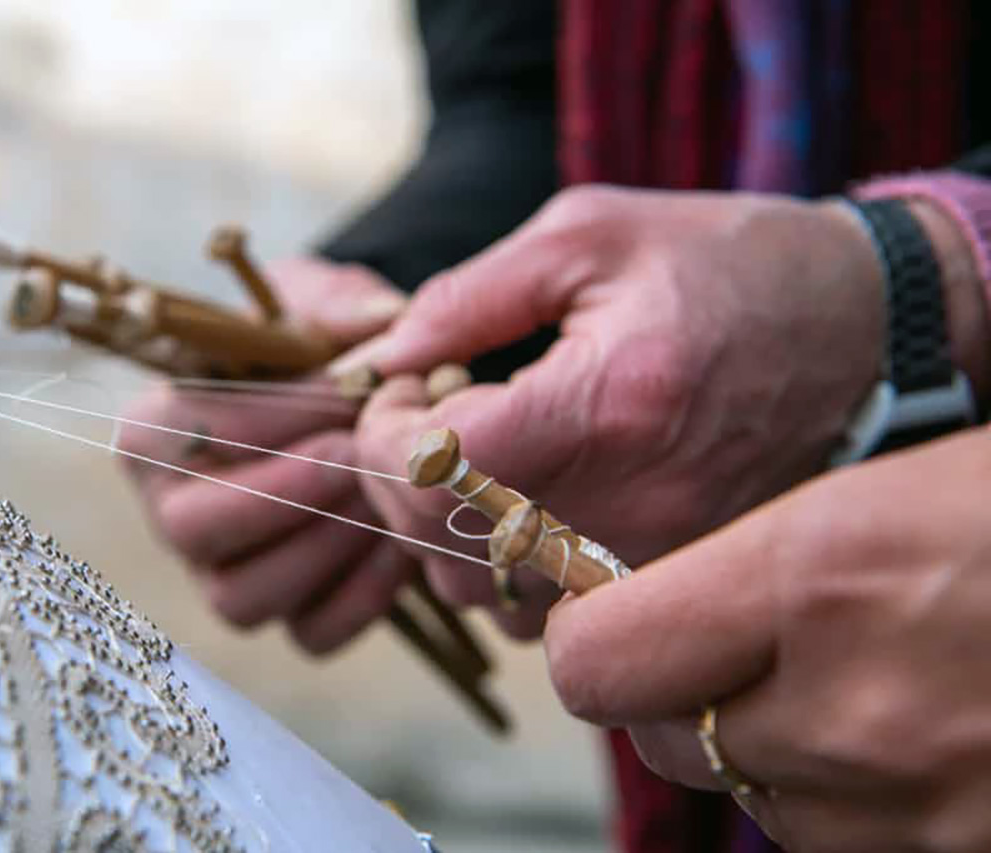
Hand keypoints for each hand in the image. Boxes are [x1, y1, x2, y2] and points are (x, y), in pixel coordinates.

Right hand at [118, 256, 413, 653]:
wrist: (359, 401)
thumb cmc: (318, 345)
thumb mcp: (321, 304)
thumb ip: (342, 307)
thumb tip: (381, 326)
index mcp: (158, 430)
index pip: (175, 433)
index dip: (260, 419)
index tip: (340, 394)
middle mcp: (175, 511)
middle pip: (191, 530)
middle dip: (283, 492)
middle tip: (355, 452)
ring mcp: (226, 574)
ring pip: (244, 598)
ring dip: (325, 544)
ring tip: (386, 492)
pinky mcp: (287, 614)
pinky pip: (312, 633)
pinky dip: (364, 594)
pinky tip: (406, 541)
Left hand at [347, 186, 886, 635]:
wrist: (868, 330)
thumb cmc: (730, 266)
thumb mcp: (593, 235)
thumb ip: (470, 294)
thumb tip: (385, 355)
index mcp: (607, 403)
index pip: (433, 464)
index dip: (381, 431)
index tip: (398, 390)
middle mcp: (634, 504)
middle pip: (445, 541)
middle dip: (398, 478)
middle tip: (423, 416)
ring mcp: (658, 559)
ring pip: (486, 594)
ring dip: (444, 529)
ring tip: (472, 456)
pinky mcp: (672, 581)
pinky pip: (545, 611)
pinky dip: (503, 565)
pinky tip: (520, 498)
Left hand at [546, 426, 990, 850]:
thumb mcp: (883, 488)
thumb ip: (748, 554)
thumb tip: (646, 596)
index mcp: (811, 575)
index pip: (595, 657)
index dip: (584, 633)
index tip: (599, 603)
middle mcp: (845, 706)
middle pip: (657, 737)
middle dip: (662, 690)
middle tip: (713, 639)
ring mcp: (907, 796)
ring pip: (742, 793)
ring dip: (753, 745)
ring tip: (824, 672)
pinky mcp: (960, 847)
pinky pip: (832, 834)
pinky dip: (833, 788)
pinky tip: (886, 719)